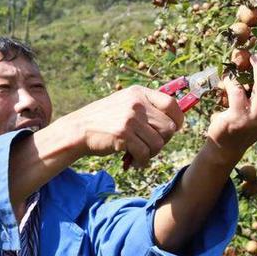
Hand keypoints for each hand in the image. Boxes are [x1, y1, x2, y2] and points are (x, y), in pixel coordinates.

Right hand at [67, 86, 183, 167]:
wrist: (78, 130)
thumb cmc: (105, 120)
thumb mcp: (125, 104)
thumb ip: (147, 108)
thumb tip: (175, 123)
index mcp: (139, 93)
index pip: (171, 104)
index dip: (178, 119)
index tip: (174, 129)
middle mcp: (136, 104)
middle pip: (168, 127)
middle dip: (163, 141)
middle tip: (151, 146)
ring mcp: (130, 119)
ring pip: (159, 143)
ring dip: (152, 154)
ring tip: (141, 155)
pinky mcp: (124, 135)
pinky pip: (145, 154)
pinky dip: (142, 162)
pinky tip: (134, 162)